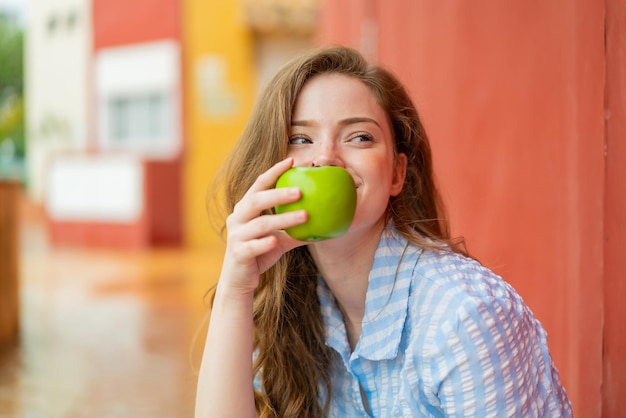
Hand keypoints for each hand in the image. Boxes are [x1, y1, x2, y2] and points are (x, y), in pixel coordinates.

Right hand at [218, 158, 306, 294]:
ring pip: (260, 224)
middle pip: (257, 200)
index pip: (259, 184)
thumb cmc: (260, 253)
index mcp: (245, 209)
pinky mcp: (239, 253)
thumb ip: (296, 230)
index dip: (274, 172)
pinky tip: (277, 240)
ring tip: (305, 215)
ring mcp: (236, 236)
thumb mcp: (280, 239)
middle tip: (301, 191)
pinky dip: (264, 242)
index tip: (292, 160)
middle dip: (278, 194)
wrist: (239, 279)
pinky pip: (252, 246)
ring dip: (283, 219)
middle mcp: (237, 218)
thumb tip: (324, 224)